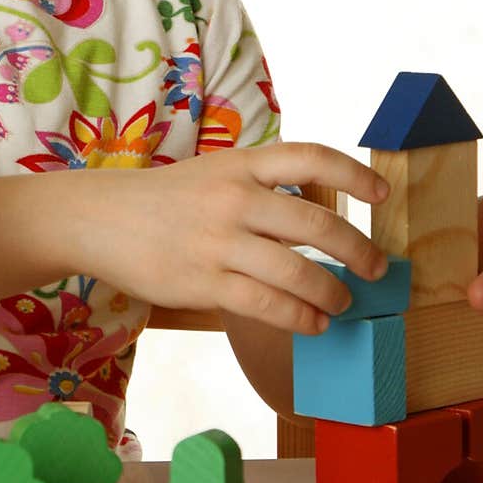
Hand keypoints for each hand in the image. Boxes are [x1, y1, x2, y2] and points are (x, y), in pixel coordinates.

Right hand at [77, 141, 387, 334]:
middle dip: (358, 252)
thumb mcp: (213, 173)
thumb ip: (260, 187)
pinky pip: (268, 306)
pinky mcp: (203, 283)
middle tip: (375, 269)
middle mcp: (234, 199)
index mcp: (241, 164)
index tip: (382, 194)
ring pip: (298, 273)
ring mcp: (218, 242)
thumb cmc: (163, 199)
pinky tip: (313, 323)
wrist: (99, 219)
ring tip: (342, 303)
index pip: (311, 159)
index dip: (355, 175)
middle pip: (316, 226)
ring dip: (332, 293)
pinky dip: (301, 318)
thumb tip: (317, 220)